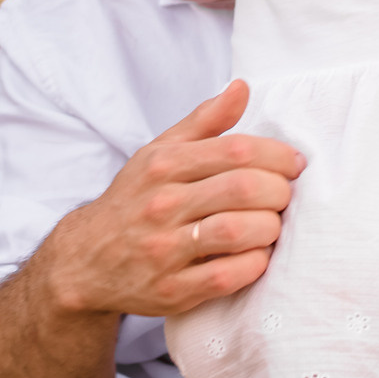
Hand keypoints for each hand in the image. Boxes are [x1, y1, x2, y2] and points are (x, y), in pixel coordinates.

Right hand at [37, 81, 303, 318]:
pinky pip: (226, 276)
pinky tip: (257, 255)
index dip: (277, 156)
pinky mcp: (170, 290)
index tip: (294, 165)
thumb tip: (241, 87)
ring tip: (273, 225)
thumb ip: (204, 121)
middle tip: (286, 197)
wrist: (84, 260)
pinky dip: (254, 264)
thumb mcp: (159, 153)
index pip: (237, 150)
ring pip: (238, 232)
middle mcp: (161, 205)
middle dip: (279, 192)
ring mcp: (164, 250)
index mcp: (163, 165)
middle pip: (243, 189)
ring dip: (270, 228)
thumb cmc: (135, 200)